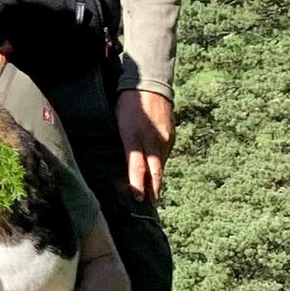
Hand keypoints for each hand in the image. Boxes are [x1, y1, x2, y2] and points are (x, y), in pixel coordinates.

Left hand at [116, 87, 174, 205]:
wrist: (150, 85)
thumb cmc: (127, 105)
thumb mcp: (119, 124)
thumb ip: (124, 145)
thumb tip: (124, 165)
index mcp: (135, 137)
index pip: (137, 167)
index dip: (137, 184)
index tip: (137, 197)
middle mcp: (152, 140)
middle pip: (154, 171)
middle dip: (153, 190)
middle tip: (151, 205)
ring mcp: (164, 139)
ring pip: (161, 165)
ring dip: (157, 180)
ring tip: (153, 195)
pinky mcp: (170, 136)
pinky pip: (165, 155)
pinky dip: (160, 165)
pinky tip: (156, 173)